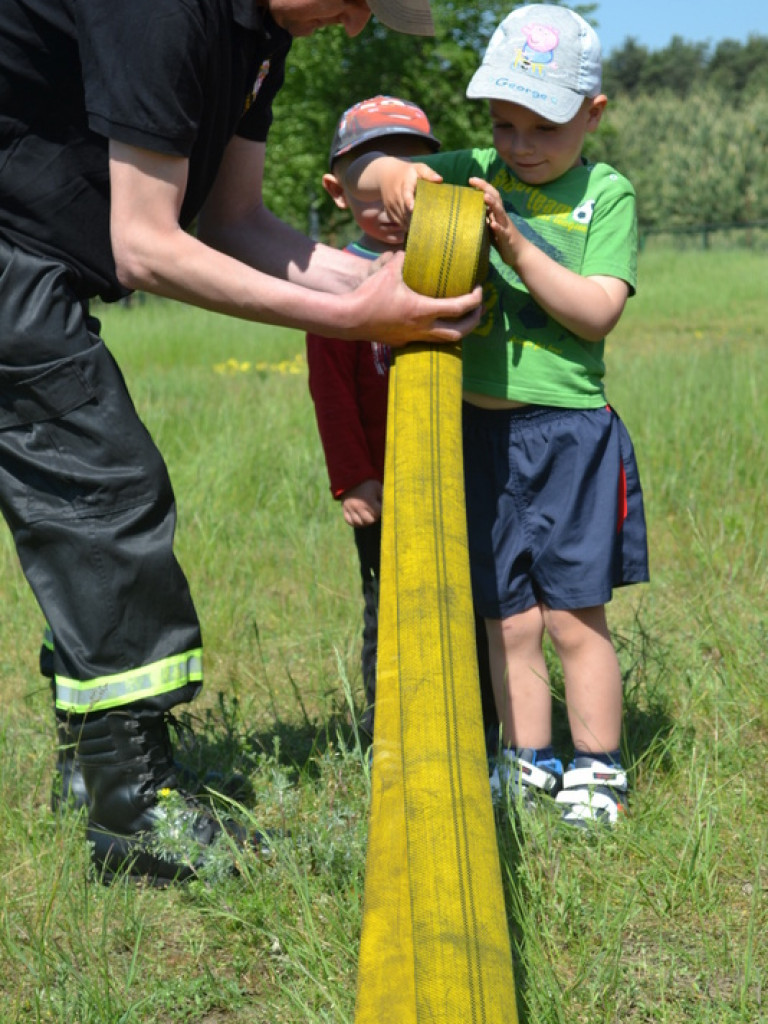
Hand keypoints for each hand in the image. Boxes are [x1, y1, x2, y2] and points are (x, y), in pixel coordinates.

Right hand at [341, 480, 382, 526]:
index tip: (380, 506)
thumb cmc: (367, 483)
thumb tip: (389, 505)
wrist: (351, 478)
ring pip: (359, 523)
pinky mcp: (344, 509)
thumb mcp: (377, 487)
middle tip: (375, 513)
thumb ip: (383, 497)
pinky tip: (360, 520)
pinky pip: (349, 521)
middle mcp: (358, 506)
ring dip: (365, 522)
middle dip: (374, 517)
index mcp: (368, 501)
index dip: (380, 510)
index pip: (377, 513)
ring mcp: (350, 509)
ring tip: (368, 517)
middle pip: (369, 521)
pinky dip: (355, 523)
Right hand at [345, 251, 482, 346]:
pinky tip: (437, 321)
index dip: (475, 299)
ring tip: (463, 317)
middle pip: (460, 332)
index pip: (459, 308)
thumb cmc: (368, 294)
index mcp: (422, 310)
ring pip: (446, 341)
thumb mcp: (388, 270)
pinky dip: (440, 332)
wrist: (349, 319)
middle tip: (479, 308)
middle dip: (474, 321)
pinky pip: (429, 340)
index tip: (479, 289)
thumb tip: (410, 247)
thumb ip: (403, 257)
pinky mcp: (404, 342)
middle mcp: (422, 328)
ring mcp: (413, 338)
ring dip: (459, 329)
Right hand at [379, 160, 442, 229]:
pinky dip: (405, 225)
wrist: (386, 174)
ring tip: (422, 229)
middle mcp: (396, 194)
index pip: (406, 193)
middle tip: (427, 226)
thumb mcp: (418, 168)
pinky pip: (397, 221)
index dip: (409, 201)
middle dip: (414, 218)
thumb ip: (428, 173)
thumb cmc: (408, 172)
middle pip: (405, 209)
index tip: (412, 209)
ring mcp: (391, 203)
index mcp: (405, 182)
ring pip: (401, 217)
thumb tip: (439, 180)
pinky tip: (414, 228)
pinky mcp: (388, 210)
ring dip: (410, 224)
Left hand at [469, 176, 522, 267]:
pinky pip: (502, 231)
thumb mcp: (491, 226)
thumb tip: (470, 210)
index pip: (490, 195)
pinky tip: (492, 224)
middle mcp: (501, 216)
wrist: (519, 254)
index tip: (471, 179)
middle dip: (485, 188)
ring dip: (492, 203)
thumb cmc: (503, 240)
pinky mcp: (507, 238)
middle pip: (495, 198)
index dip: (482, 186)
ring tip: (485, 197)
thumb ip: (484, 217)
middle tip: (473, 180)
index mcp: (497, 213)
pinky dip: (497, 227)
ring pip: (500, 212)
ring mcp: (505, 226)